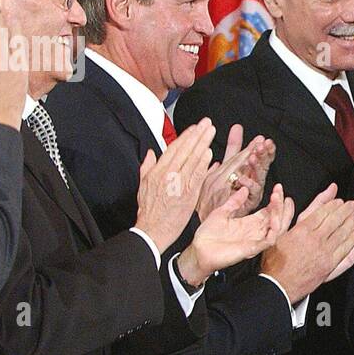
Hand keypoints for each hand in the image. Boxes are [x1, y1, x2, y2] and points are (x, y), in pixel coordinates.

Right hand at [134, 120, 215, 253]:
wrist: (153, 231)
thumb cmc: (149, 212)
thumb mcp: (142, 186)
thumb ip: (146, 167)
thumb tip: (151, 153)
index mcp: (157, 171)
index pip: (173, 148)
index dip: (185, 136)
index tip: (194, 128)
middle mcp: (168, 175)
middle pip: (185, 150)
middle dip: (197, 134)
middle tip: (207, 123)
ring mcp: (178, 183)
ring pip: (192, 159)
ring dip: (203, 144)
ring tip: (211, 132)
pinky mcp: (188, 194)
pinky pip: (197, 175)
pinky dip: (203, 163)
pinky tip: (209, 153)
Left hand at [176, 183, 295, 285]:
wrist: (198, 250)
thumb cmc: (208, 236)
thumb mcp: (222, 212)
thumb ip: (235, 201)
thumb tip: (244, 189)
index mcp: (249, 223)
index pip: (270, 211)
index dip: (276, 200)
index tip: (278, 187)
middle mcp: (255, 232)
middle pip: (277, 219)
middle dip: (281, 205)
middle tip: (280, 192)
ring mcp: (255, 240)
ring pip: (277, 229)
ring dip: (280, 214)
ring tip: (277, 200)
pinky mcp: (252, 249)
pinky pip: (269, 241)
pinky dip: (275, 231)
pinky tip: (274, 220)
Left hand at [196, 124, 274, 220]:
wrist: (210, 211)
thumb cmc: (218, 190)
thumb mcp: (226, 163)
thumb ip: (233, 147)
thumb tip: (237, 127)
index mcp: (250, 170)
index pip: (259, 156)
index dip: (262, 148)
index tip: (264, 139)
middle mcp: (253, 180)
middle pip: (262, 165)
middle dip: (264, 155)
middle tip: (263, 145)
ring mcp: (252, 192)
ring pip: (259, 177)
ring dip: (257, 166)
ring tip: (253, 156)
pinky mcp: (249, 202)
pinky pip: (251, 193)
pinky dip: (248, 185)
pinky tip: (243, 178)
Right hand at [260, 183, 353, 303]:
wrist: (279, 286)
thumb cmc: (275, 262)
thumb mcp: (276, 234)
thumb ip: (284, 215)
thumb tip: (287, 200)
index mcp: (301, 230)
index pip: (322, 212)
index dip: (333, 204)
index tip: (339, 200)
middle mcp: (315, 239)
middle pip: (335, 220)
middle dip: (346, 210)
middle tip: (353, 204)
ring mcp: (324, 252)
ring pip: (343, 232)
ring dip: (352, 220)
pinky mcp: (330, 264)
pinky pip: (346, 247)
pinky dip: (353, 237)